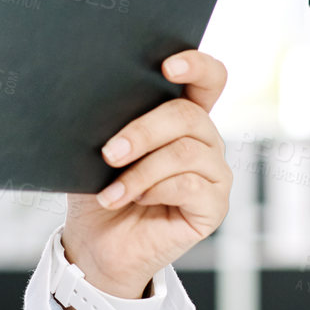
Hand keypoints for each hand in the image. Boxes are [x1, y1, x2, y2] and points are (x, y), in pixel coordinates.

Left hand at [60, 50, 231, 304]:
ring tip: (111, 191)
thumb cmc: (98, 191)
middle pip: (188, 115)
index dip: (196, 65)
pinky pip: (189, 185)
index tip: (167, 66)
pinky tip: (134, 200)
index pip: (208, 80)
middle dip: (143, 131)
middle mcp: (205, 141)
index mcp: (181, 118)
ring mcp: (213, 174)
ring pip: (186, 151)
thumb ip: (111, 122)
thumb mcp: (98, 149)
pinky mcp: (213, 206)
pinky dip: (155, 190)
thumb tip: (98, 95)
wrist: (95, 244)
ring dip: (141, 171)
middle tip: (109, 153)